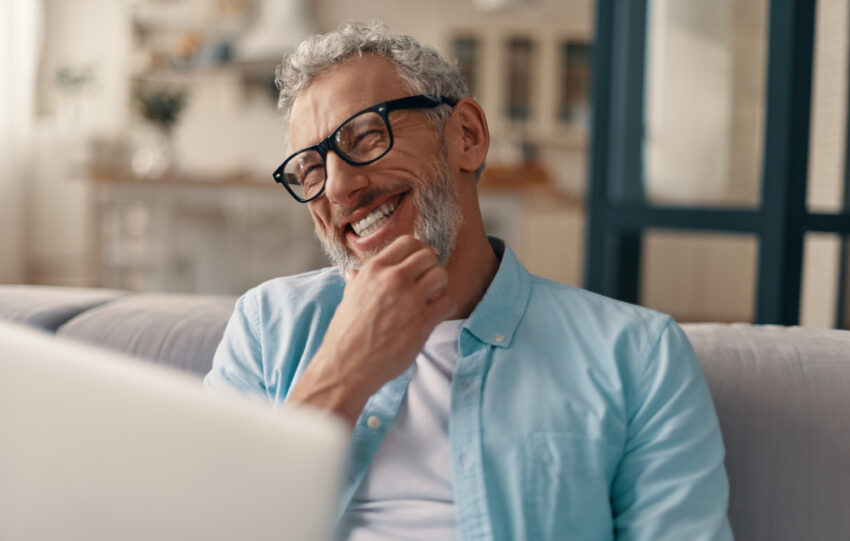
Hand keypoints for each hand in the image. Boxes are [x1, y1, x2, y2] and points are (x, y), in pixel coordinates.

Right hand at [287, 235, 455, 426]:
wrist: (347, 365)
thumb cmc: (345, 334)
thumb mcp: (348, 299)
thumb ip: (357, 282)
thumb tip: (353, 272)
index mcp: (374, 270)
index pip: (408, 242)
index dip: (419, 250)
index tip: (422, 261)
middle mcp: (393, 279)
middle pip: (428, 256)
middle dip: (431, 267)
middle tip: (428, 282)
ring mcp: (409, 299)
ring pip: (441, 275)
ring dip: (440, 286)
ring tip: (431, 298)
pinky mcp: (422, 321)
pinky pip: (448, 301)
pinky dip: (445, 306)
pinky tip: (434, 315)